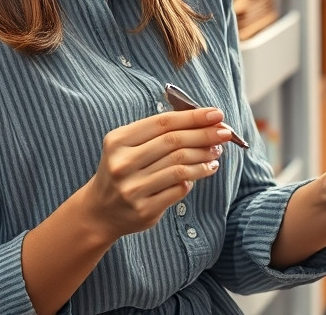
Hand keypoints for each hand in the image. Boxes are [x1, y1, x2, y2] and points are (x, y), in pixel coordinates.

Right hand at [78, 109, 230, 241]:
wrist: (99, 211)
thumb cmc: (123, 170)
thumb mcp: (128, 145)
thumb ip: (159, 133)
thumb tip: (203, 122)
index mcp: (118, 141)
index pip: (163, 123)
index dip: (193, 117)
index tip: (217, 114)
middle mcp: (122, 164)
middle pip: (174, 143)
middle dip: (204, 136)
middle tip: (225, 133)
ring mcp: (132, 188)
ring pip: (179, 167)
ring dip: (204, 157)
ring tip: (216, 152)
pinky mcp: (144, 209)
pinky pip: (179, 189)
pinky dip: (195, 177)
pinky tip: (205, 170)